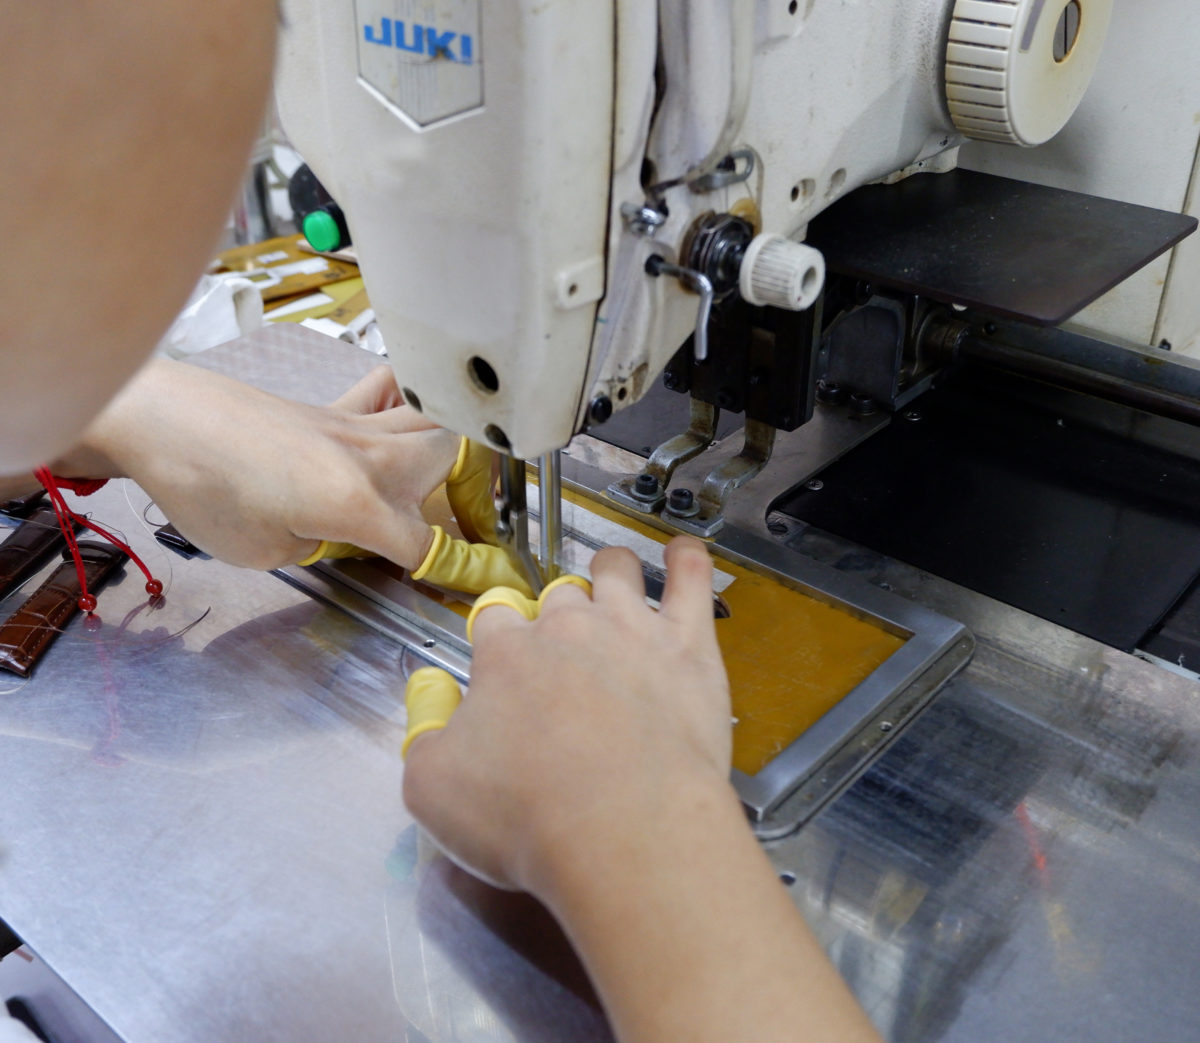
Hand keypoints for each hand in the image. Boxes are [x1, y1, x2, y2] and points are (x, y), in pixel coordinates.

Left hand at [55, 359, 459, 569]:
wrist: (162, 422)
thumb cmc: (204, 489)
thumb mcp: (263, 550)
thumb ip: (318, 546)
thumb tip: (336, 534)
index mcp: (356, 502)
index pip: (424, 543)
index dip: (452, 568)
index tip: (471, 579)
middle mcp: (368, 458)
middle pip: (452, 458)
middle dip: (467, 491)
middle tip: (461, 517)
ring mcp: (353, 425)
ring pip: (433, 416)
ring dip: (448, 443)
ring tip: (445, 472)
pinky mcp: (331, 407)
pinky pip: (389, 391)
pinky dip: (408, 399)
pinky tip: (402, 417)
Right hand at [402, 537, 880, 1042]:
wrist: (625, 831)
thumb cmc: (524, 817)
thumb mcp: (432, 787)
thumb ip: (424, 730)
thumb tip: (432, 691)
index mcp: (505, 654)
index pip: (494, 618)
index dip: (496, 637)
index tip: (503, 665)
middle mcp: (567, 627)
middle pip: (558, 597)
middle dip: (556, 615)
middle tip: (565, 657)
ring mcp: (633, 628)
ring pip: (617, 572)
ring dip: (610, 574)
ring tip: (615, 588)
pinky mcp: (689, 646)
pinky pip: (692, 581)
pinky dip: (687, 560)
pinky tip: (684, 553)